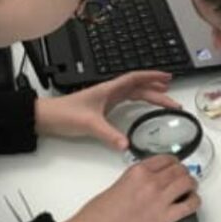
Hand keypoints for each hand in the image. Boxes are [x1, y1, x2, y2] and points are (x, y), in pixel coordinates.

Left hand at [35, 71, 180, 150]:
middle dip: (157, 90)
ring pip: (134, 93)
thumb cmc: (65, 114)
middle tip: (173, 98)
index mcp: (109, 89)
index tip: (168, 77)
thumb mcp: (89, 124)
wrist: (47, 118)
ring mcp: (107, 99)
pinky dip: (138, 101)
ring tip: (165, 97)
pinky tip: (143, 106)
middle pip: (139, 87)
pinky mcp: (104, 107)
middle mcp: (110, 92)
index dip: (152, 76)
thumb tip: (126, 145)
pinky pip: (127, 100)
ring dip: (150, 94)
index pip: (135, 78)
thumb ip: (109, 134)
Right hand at [60, 155, 199, 221]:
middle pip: (179, 170)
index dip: (175, 163)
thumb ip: (138, 179)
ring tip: (190, 190)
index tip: (176, 167)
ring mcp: (159, 199)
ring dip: (191, 185)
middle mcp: (151, 181)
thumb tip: (151, 182)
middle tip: (184, 179)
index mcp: (138, 171)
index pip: (166, 159)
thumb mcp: (119, 184)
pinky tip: (191, 203)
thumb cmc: (99, 213)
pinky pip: (189, 205)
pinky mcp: (164, 218)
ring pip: (187, 183)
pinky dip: (194, 202)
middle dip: (184, 174)